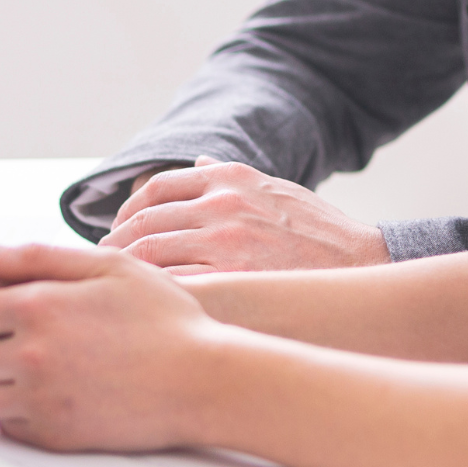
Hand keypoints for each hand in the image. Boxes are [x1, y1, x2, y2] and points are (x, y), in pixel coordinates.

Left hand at [0, 243, 228, 452]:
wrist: (204, 381)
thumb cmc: (164, 320)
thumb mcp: (105, 266)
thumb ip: (34, 256)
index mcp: (37, 306)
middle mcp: (31, 355)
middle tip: (22, 340)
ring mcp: (41, 400)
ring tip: (35, 369)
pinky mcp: (55, 437)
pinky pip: (7, 428)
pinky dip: (18, 414)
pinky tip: (51, 395)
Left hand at [101, 155, 388, 272]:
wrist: (363, 266)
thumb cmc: (319, 232)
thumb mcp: (275, 188)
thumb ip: (229, 175)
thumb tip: (194, 162)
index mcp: (229, 178)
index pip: (155, 188)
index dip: (128, 212)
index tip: (116, 231)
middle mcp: (223, 203)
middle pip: (145, 223)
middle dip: (117, 244)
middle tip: (104, 263)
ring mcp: (226, 241)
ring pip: (151, 253)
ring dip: (126, 269)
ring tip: (118, 285)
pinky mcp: (234, 278)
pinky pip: (173, 283)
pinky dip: (150, 291)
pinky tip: (143, 304)